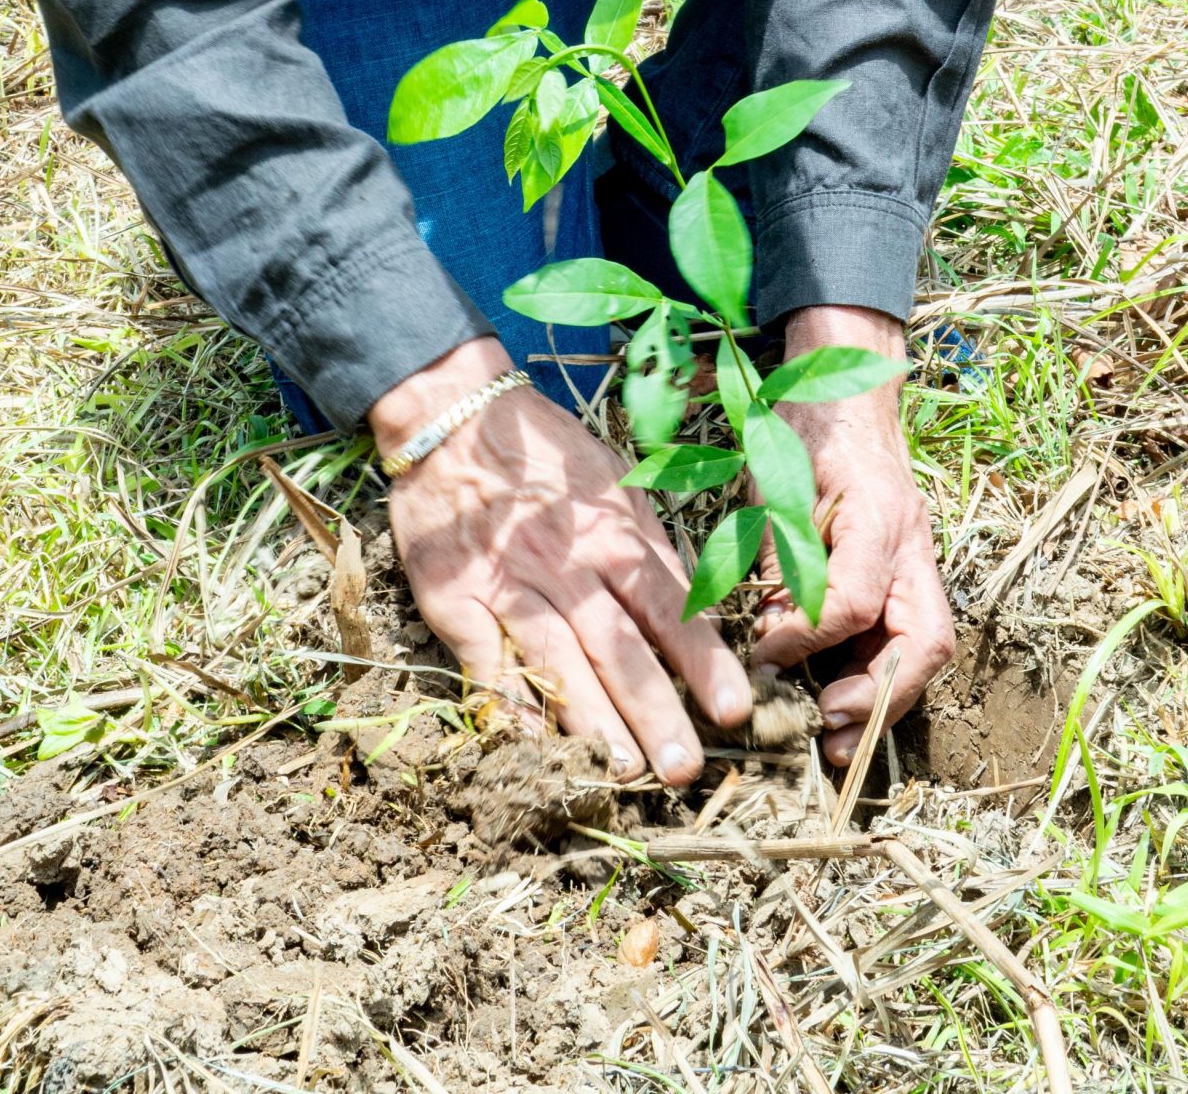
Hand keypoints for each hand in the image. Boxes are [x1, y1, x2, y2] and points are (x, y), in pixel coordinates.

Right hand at [373, 339, 752, 786]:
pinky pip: (486, 660)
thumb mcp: (615, 482)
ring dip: (590, 718)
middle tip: (684, 769)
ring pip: (556, 659)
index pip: (669, 607)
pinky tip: (535, 745)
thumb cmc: (546, 455)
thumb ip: (652, 547)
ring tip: (622, 769)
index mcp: (613, 532)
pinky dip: (509, 704)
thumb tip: (697, 607)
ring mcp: (509, 582)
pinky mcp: (456, 598)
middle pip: (618, 645)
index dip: (704, 662)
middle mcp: (567, 563)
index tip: (735, 711)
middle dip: (654, 711)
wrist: (452, 418)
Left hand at [750, 307, 953, 764]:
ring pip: (924, 649)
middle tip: (827, 729)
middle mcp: (912, 545)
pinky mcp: (907, 575)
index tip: (764, 653)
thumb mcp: (777, 486)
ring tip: (835, 742)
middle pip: (925, 641)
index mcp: (878, 513)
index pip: (854, 599)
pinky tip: (842, 706)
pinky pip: (905, 638)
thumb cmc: (806, 428)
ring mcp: (917, 562)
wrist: (847, 390)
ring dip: (884, 703)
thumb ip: (779, 563)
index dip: (807, 638)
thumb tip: (770, 644)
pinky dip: (878, 677)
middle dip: (881, 697)